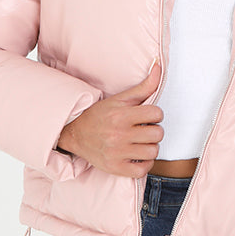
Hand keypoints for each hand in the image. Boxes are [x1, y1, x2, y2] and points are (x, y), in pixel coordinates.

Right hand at [57, 61, 163, 177]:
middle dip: (153, 130)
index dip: (155, 114)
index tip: (146, 116)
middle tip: (143, 129)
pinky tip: (137, 155)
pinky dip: (144, 163)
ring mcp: (117, 153)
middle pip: (157, 134)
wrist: (75, 133)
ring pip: (153, 152)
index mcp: (121, 115)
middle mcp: (119, 135)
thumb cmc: (100, 115)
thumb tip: (159, 65)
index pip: (157, 114)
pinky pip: (143, 169)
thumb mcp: (121, 98)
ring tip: (140, 142)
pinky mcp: (115, 168)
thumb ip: (144, 85)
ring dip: (150, 147)